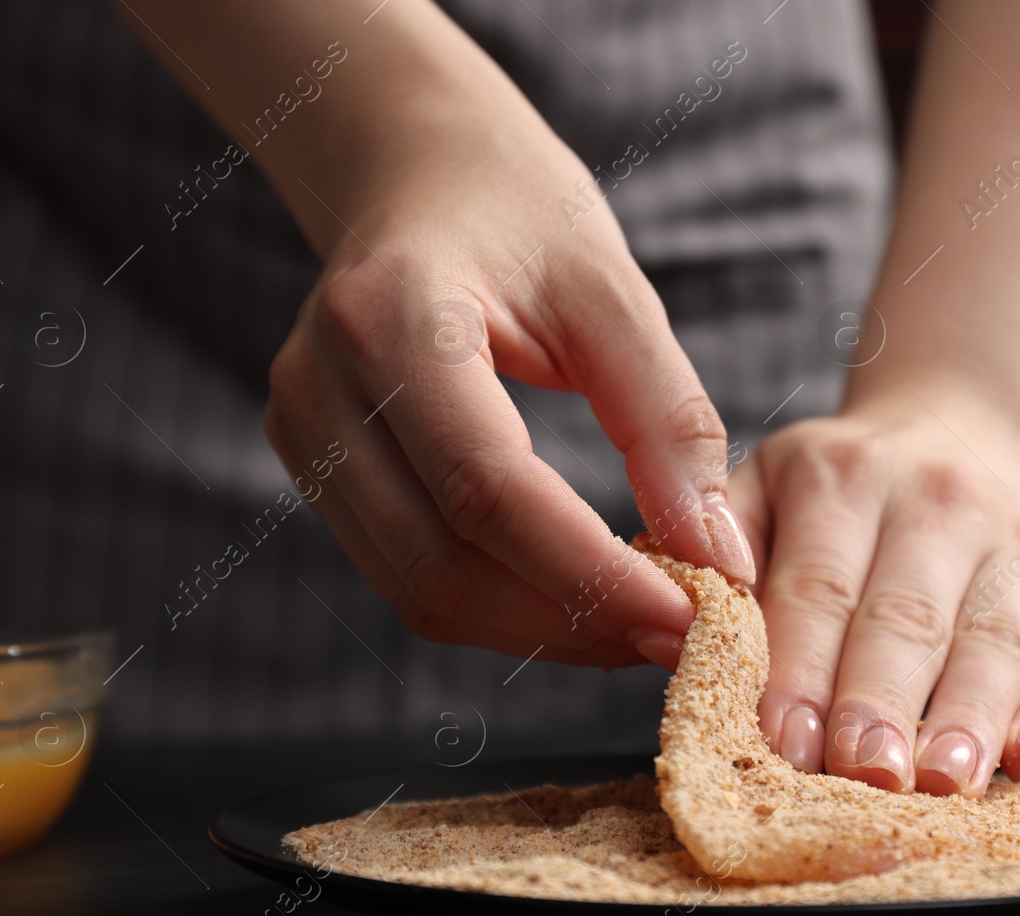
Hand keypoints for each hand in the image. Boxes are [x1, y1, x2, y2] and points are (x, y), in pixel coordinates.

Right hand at [263, 26, 752, 669]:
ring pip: (418, 591)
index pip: (487, 488)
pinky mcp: (312, 468)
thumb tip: (717, 562)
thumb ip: (666, 423)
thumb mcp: (612, 292)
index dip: (591, 576)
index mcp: (391, 318)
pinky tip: (578, 593)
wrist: (414, 174)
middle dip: (571, 621)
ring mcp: (302, 433)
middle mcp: (320, 386)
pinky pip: (407, 572)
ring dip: (538, 629)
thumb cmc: (520, 214)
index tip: (691, 618)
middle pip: (440, 566)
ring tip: (639, 620)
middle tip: (680, 636)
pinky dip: (500, 603)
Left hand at [727, 396, 1019, 794]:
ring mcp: (1015, 545)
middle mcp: (936, 500)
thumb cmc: (832, 499)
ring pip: (993, 640)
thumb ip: (708, 561)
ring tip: (945, 783)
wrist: (959, 437)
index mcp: (840, 477)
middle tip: (863, 776)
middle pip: (906, 617)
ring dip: (970, 718)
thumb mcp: (759, 493)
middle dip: (882, 702)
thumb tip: (665, 637)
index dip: (801, 668)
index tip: (785, 742)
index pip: (816, 585)